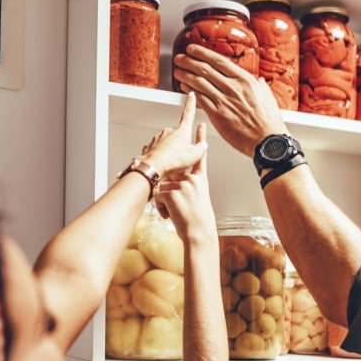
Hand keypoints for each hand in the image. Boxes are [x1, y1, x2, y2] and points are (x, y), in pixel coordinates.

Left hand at [140, 92, 206, 177]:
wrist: (153, 167)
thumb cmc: (172, 161)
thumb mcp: (194, 156)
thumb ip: (201, 149)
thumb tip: (203, 146)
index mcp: (182, 131)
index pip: (188, 113)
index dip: (191, 104)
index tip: (191, 95)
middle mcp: (169, 131)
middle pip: (179, 134)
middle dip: (181, 143)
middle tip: (183, 156)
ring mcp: (158, 138)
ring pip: (168, 142)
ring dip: (171, 150)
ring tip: (173, 163)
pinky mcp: (150, 145)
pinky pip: (159, 149)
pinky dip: (162, 155)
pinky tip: (164, 163)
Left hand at [154, 123, 214, 241]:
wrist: (199, 235)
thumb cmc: (197, 221)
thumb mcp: (196, 200)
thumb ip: (187, 187)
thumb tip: (174, 184)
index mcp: (200, 180)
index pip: (200, 156)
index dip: (200, 140)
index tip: (201, 125)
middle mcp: (193, 180)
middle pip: (171, 177)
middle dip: (167, 192)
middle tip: (178, 207)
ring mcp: (183, 185)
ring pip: (162, 188)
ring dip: (164, 204)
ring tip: (175, 214)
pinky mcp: (174, 192)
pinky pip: (159, 197)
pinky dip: (161, 209)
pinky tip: (170, 216)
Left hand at [172, 44, 289, 158]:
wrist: (268, 141)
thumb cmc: (269, 122)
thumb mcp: (268, 97)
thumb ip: (260, 87)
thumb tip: (259, 82)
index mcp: (245, 80)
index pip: (219, 61)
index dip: (203, 53)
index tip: (193, 50)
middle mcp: (233, 88)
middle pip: (205, 69)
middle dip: (189, 61)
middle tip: (180, 58)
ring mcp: (224, 101)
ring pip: (199, 83)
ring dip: (185, 75)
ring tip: (178, 72)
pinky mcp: (218, 115)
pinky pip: (200, 100)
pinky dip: (190, 92)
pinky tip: (184, 89)